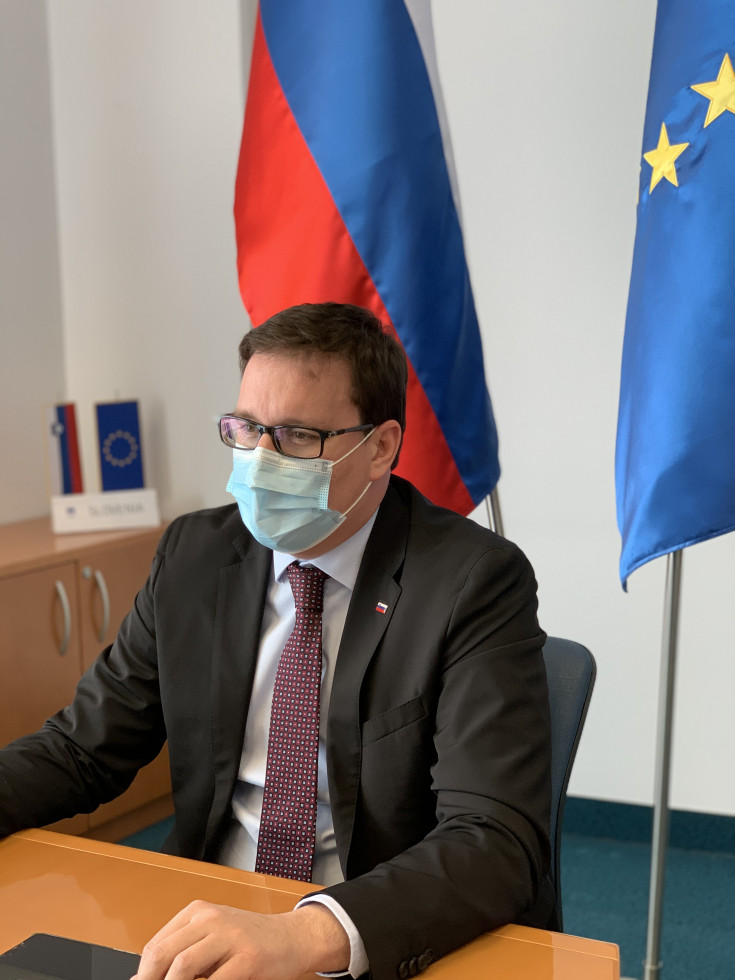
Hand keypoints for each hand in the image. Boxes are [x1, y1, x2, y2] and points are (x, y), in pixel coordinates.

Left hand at [131, 900, 350, 979]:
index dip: (144, 973)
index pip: (156, 945)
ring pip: (184, 966)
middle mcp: (211, 918)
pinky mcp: (248, 957)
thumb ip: (184, 950)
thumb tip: (144, 976)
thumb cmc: (249, 940)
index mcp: (198, 911)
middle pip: (164, 954)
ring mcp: (230, 936)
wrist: (292, 937)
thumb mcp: (213, 935)